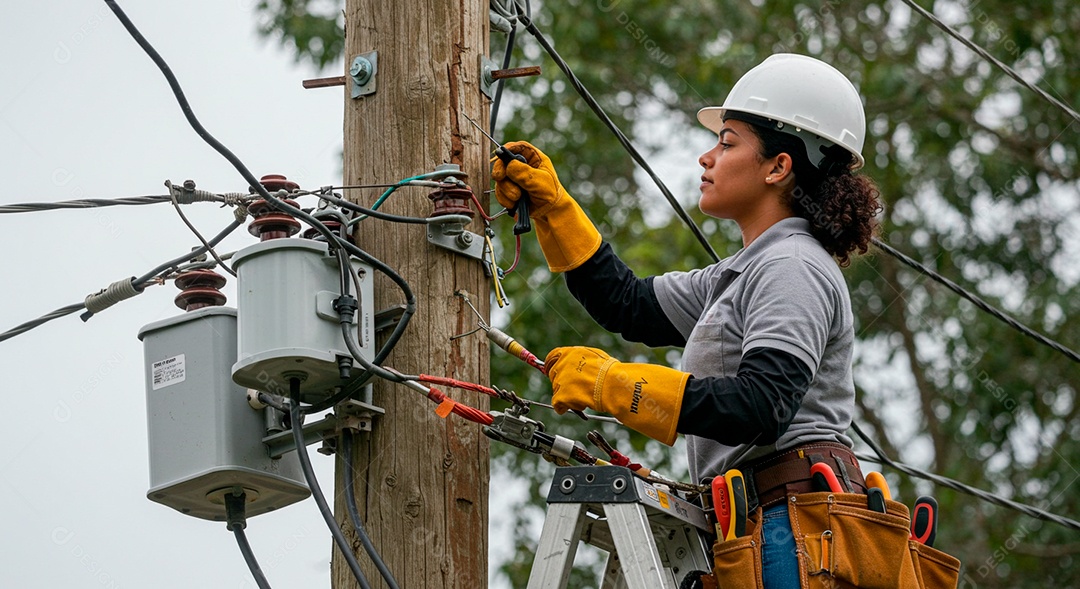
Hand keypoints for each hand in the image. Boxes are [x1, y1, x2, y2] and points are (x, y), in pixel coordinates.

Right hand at [488, 141, 601, 271]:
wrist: (550, 212)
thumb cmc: (551, 193)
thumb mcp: (541, 181)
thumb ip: (525, 173)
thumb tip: (509, 165)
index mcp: (532, 158)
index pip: (517, 147)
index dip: (507, 149)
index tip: (500, 154)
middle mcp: (521, 166)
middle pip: (503, 162)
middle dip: (501, 172)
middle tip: (500, 178)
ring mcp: (514, 179)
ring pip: (500, 180)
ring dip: (506, 190)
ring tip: (518, 197)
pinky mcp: (509, 191)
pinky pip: (500, 192)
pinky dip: (505, 199)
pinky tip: (515, 204)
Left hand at [545, 346, 689, 445]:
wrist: (613, 384)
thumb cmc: (610, 372)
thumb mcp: (595, 357)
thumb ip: (582, 360)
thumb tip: (582, 364)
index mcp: (569, 353)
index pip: (552, 357)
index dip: (553, 366)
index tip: (555, 372)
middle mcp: (562, 365)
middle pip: (553, 375)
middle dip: (562, 383)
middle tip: (574, 389)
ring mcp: (560, 380)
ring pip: (557, 391)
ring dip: (567, 396)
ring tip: (584, 397)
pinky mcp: (561, 396)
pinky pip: (558, 405)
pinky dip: (565, 408)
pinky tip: (578, 406)